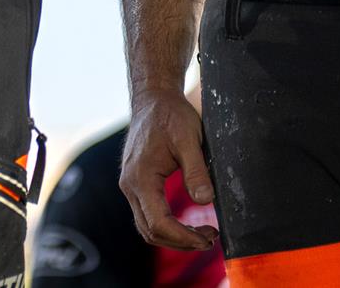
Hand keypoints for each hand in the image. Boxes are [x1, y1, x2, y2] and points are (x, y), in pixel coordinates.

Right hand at [120, 88, 217, 250]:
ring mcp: (130, 185)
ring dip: (174, 237)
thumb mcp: (189, 138)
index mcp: (141, 177)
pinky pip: (147, 215)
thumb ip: (196, 171)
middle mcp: (130, 185)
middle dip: (181, 241)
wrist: (152, 99)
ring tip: (203, 234)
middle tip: (210, 238)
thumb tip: (205, 201)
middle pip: (150, 231)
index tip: (209, 237)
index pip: (159, 223)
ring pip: (147, 226)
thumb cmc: (170, 115)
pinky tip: (187, 223)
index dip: (184, 237)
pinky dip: (167, 226)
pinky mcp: (136, 184)